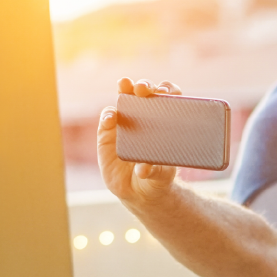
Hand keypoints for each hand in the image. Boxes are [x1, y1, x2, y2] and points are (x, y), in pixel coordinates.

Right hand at [97, 78, 180, 205]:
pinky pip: (107, 117)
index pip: (169, 98)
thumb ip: (155, 171)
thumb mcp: (161, 175)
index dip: (168, 91)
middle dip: (144, 85)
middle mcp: (145, 116)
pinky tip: (112, 118)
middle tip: (144, 89)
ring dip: (124, 89)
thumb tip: (143, 168)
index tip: (166, 93)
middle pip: (145, 92)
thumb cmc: (157, 177)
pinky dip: (109, 115)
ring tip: (125, 87)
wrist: (138, 191)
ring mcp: (126, 122)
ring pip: (124, 98)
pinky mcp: (107, 133)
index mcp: (166, 121)